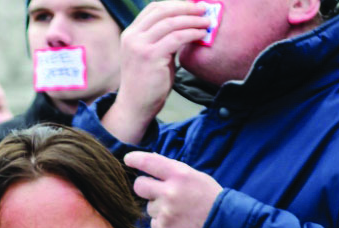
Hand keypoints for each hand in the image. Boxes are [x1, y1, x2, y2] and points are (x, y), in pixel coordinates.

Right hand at [103, 1, 211, 143]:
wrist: (135, 107)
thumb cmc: (146, 83)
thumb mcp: (150, 55)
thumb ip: (161, 39)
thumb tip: (185, 25)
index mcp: (130, 34)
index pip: (153, 8)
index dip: (175, 4)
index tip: (192, 6)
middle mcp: (132, 37)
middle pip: (163, 11)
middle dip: (186, 8)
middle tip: (204, 9)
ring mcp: (140, 46)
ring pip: (171, 23)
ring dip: (193, 20)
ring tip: (207, 22)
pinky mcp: (150, 56)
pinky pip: (177, 37)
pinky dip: (192, 33)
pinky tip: (201, 34)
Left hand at [126, 151, 221, 227]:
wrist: (224, 227)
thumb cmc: (210, 200)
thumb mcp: (196, 177)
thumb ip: (173, 171)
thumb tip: (150, 160)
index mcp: (180, 175)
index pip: (149, 162)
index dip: (135, 159)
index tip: (128, 159)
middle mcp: (170, 192)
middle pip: (139, 186)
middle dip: (144, 187)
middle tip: (155, 191)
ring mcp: (165, 213)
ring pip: (149, 208)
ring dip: (159, 210)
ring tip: (179, 213)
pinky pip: (155, 225)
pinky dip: (164, 225)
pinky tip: (179, 225)